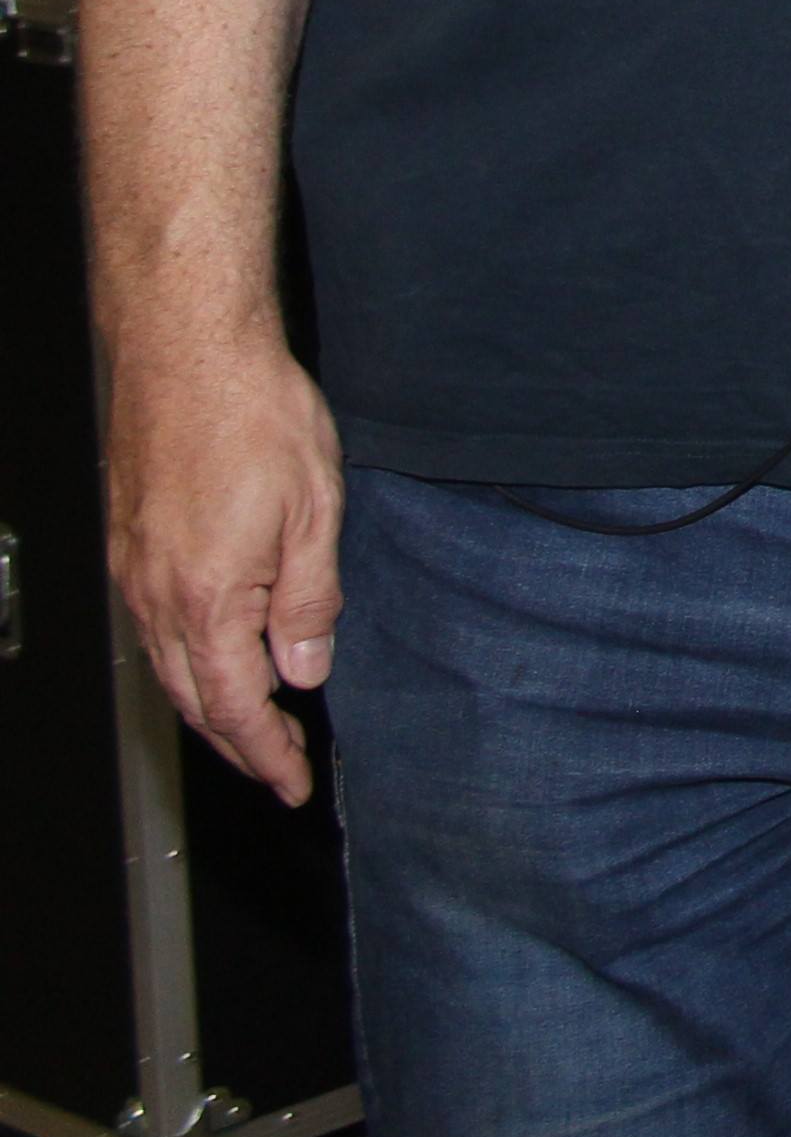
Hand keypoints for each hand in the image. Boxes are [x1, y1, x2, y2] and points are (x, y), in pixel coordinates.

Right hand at [103, 331, 342, 803]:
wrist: (186, 352)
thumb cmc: (256, 418)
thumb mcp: (315, 511)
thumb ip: (308, 603)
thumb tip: (304, 674)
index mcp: (208, 601)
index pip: (236, 707)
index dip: (267, 754)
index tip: (294, 784)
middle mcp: (157, 598)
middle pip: (194, 698)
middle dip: (239, 741)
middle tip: (280, 766)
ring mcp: (135, 571)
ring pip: (168, 666)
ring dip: (210, 703)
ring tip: (255, 724)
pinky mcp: (129, 542)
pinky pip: (154, 627)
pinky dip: (186, 660)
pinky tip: (214, 654)